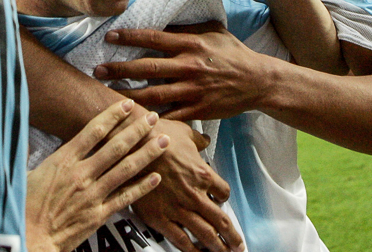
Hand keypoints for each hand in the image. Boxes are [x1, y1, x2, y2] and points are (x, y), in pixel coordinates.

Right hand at [26, 99, 167, 251]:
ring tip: (162, 141)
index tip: (126, 104)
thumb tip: (23, 135)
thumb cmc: (22, 207)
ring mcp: (93, 195)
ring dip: (146, 153)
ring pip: (126, 169)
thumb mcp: (22, 173)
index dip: (113, 115)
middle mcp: (82, 174)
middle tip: (152, 117)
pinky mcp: (99, 215)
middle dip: (136, 129)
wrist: (30, 239)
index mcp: (63, 160)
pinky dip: (142, 187)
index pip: (93, 131)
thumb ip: (26, 151)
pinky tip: (156, 177)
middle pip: (116, 146)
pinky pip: (125, 198)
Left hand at [96, 24, 275, 121]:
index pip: (154, 38)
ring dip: (129, 95)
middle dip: (120, 70)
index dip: (130, 37)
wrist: (258, 81)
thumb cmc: (232, 53)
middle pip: (148, 68)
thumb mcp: (212, 32)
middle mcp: (190, 66)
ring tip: (107, 95)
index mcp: (191, 44)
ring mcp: (194, 90)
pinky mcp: (199, 109)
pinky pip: (171, 115)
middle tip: (97, 70)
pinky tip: (133, 118)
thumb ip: (185, 28)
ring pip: (155, 95)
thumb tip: (159, 22)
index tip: (109, 36)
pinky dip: (151, 118)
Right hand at [129, 118, 243, 251]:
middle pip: (221, 221)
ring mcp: (178, 208)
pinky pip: (180, 239)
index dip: (224, 197)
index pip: (223, 192)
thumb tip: (205, 139)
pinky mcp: (160, 217)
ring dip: (218, 246)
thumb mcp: (184, 132)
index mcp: (202, 174)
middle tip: (239, 245)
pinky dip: (191, 249)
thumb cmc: (157, 137)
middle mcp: (194, 195)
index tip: (222, 201)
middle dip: (232, 236)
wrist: (132, 146)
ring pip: (205, 234)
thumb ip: (198, 140)